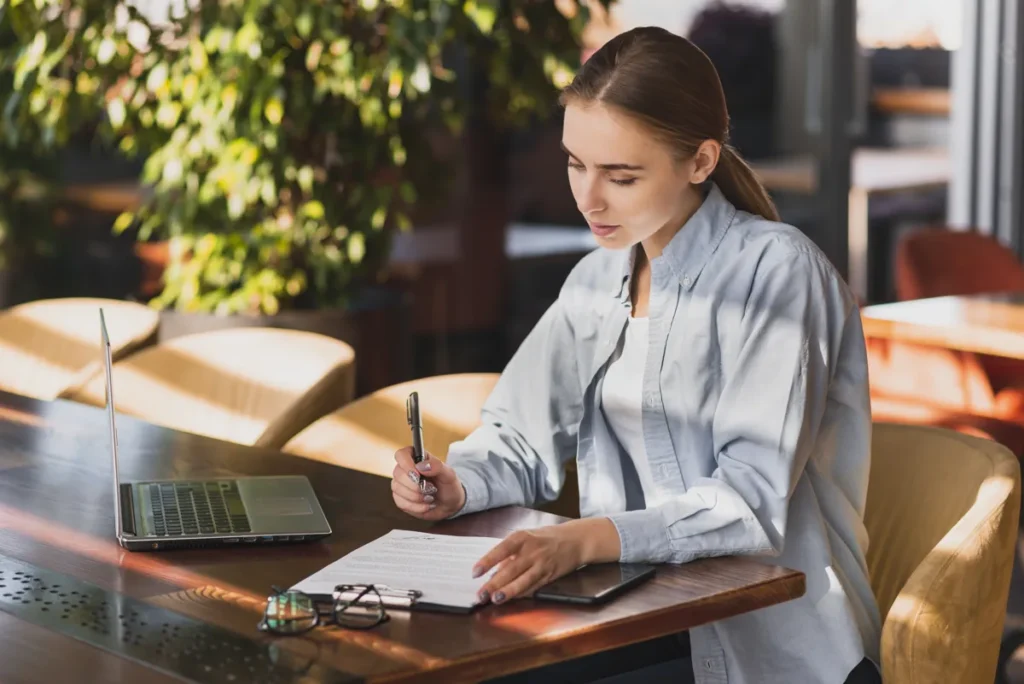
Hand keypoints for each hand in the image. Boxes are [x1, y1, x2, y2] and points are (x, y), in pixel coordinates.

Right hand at [391, 447, 465, 520]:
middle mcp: (406, 469)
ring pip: (397, 489)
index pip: (401, 455)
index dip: (406, 464)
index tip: (417, 475)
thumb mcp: (449, 474)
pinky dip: (415, 506)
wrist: (449, 504)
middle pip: (398, 473)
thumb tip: (421, 466)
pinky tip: (425, 505)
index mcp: (417, 458)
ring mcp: (401, 484)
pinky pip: (400, 502)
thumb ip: (437, 466)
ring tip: (429, 497)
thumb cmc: (448, 486)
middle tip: (430, 489)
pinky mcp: (400, 498)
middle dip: (414, 485)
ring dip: (415, 497)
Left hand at [472, 518, 621, 604]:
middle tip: (481, 594)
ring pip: (522, 581)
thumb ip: (510, 554)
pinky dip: (521, 594)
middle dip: (494, 583)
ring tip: (495, 599)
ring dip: (508, 591)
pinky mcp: (549, 576)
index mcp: (522, 538)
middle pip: (510, 569)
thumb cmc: (546, 537)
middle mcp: (532, 551)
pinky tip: (512, 599)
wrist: (575, 540)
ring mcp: (541, 564)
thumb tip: (494, 571)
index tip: (475, 573)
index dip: (487, 561)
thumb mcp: (526, 537)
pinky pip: (533, 587)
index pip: (501, 550)